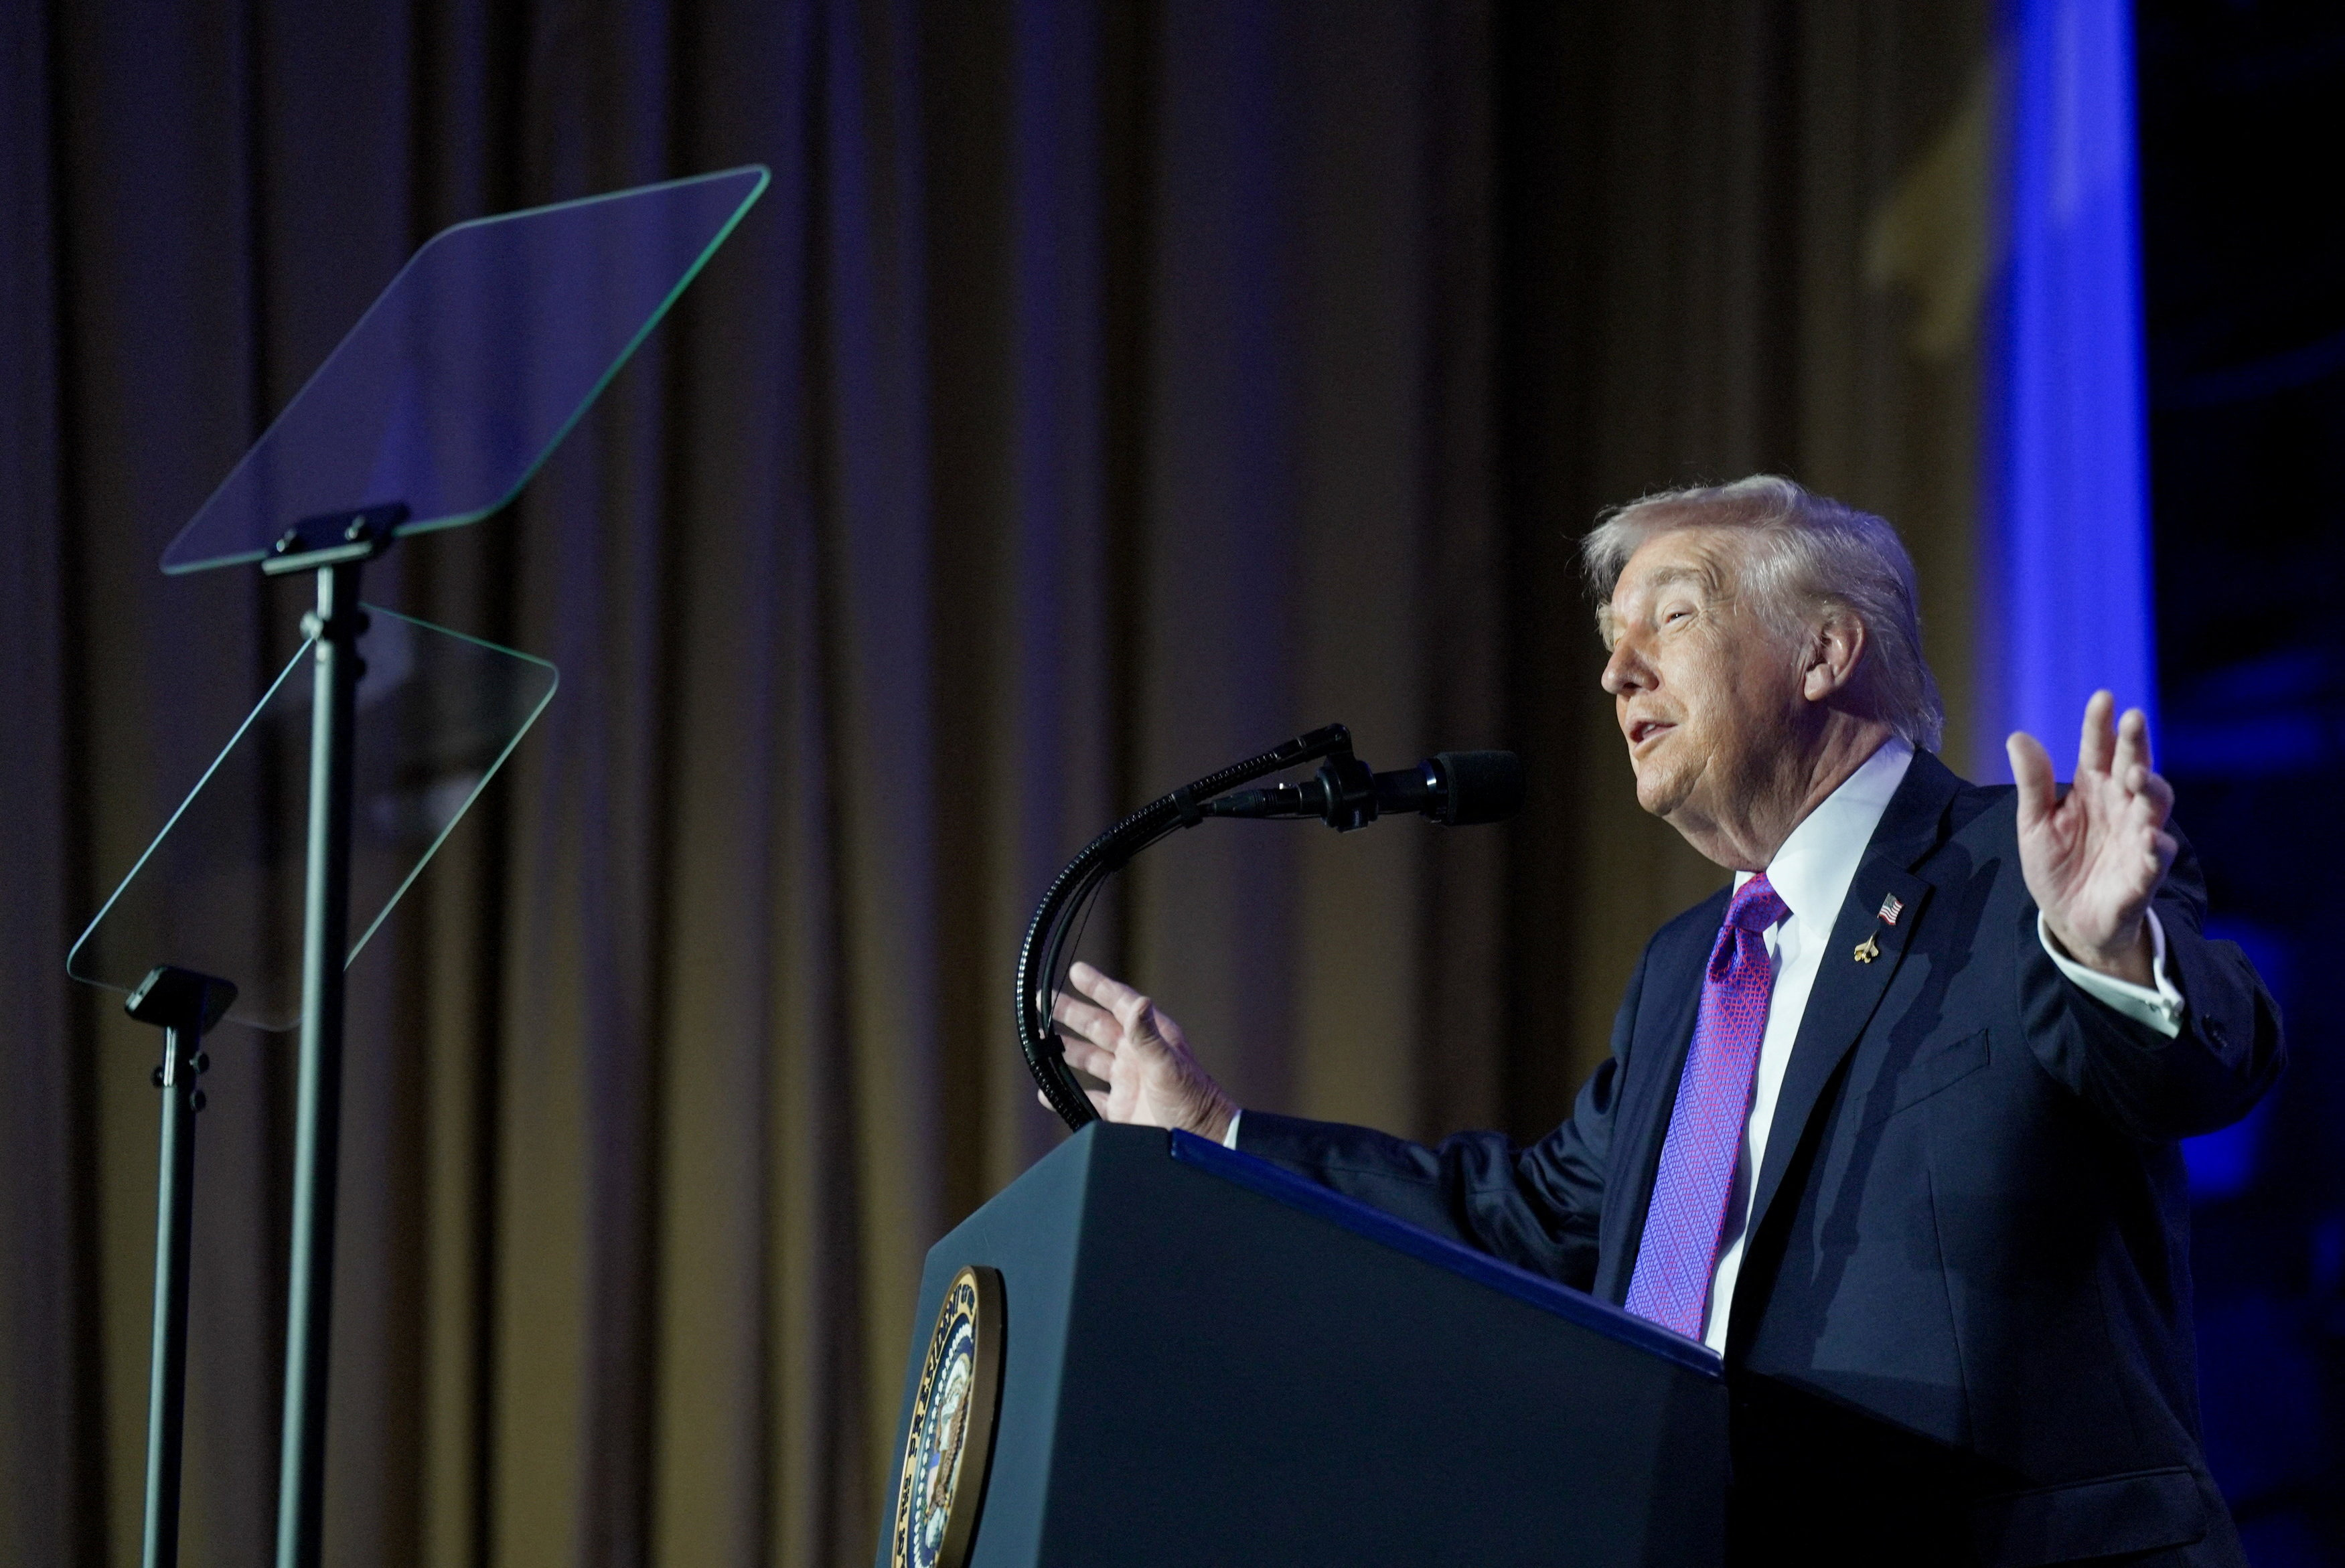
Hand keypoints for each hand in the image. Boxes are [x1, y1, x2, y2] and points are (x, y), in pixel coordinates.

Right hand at [1043, 961, 1237, 1141]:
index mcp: (1151, 1039)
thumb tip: (1138, 1002)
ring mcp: (1127, 1082)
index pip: (1120, 1004)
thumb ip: (1148, 1035)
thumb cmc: (1193, 1101)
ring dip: (1066, 1049)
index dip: (1099, 987)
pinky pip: (1088, 1098)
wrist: (1201, 1142)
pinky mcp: (1121, 1110)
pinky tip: (1048, 1091)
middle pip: (1097, 1027)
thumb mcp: (1168, 1065)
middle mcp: (1136, 1056)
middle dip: (1071, 1013)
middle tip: (1044, 1000)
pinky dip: (1066, 1094)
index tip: (1077, 971)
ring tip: (1040, 1038)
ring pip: (1089, 1059)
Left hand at [2007, 691, 2176, 986]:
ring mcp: (2136, 837)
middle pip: (2133, 767)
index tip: (2103, 698)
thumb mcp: (2035, 823)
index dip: (2100, 725)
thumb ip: (2032, 784)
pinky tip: (2150, 837)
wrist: (2070, 919)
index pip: (2098, 749)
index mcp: (2092, 789)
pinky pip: (2155, 857)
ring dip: (2151, 789)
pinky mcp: (2143, 873)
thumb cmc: (2058, 864)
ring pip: (2154, 806)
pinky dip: (2155, 847)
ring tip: (2138, 777)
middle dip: (2135, 744)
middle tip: (2133, 719)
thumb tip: (2017, 736)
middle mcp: (2120, 806)